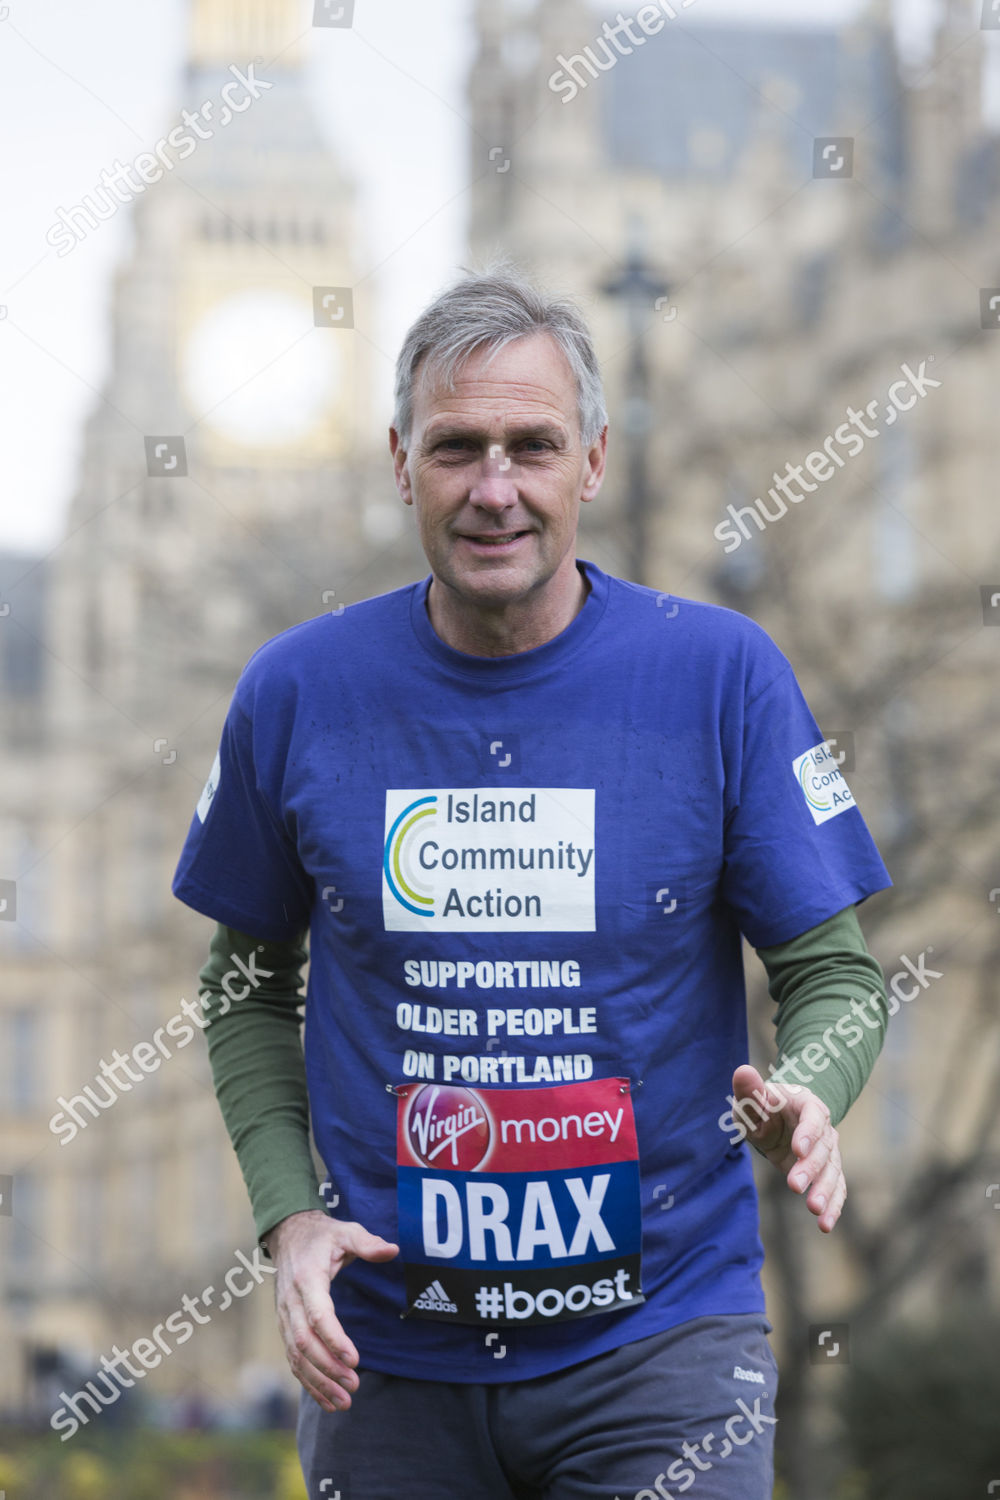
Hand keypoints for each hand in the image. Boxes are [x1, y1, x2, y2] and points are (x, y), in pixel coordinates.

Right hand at [263, 1209, 397, 1410]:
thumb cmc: (322, 1236)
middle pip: (305, 1343)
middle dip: (329, 1369)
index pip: (318, 1315)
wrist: (289, 1235)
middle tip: (354, 1387)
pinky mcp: (285, 1327)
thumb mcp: (346, 1231)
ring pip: (296, 1357)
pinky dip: (308, 1383)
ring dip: (318, 1382)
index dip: (334, 1340)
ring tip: (344, 1401)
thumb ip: (367, 1243)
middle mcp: (290, 1302)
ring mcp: (284, 1317)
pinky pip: (293, 1360)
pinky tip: (327, 1400)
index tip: (355, 1359)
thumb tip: (392, 1250)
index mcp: (306, 1279)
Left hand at [732, 1064, 844, 1232]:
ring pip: (832, 1171)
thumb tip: (742, 1070)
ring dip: (826, 1192)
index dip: (808, 1132)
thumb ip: (749, 1089)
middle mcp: (823, 1128)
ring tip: (816, 1212)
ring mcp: (826, 1151)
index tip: (799, 1149)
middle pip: (822, 1149)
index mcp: (807, 1104)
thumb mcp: (751, 1098)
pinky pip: (835, 1188)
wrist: (776, 1117)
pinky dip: (832, 1205)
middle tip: (795, 1186)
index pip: (813, 1116)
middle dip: (810, 1168)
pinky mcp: (825, 1171)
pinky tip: (825, 1224)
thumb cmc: (761, 1105)